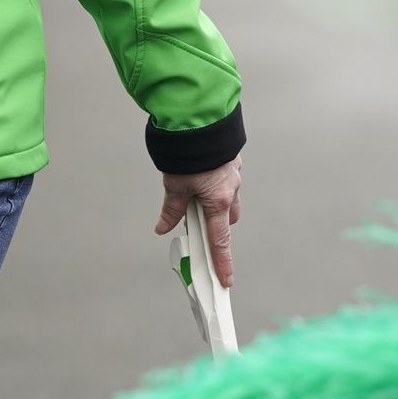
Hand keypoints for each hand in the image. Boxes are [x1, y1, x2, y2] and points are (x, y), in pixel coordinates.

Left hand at [153, 156, 242, 289]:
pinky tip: (201, 174)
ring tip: (195, 194)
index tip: (226, 281)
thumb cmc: (188, 151)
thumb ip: (172, 209)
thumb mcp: (174, 184)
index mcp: (218, 200)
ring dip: (216, 203)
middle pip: (226, 219)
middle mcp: (231, 189)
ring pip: (228, 198)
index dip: (222, 262)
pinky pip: (226, 179)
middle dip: (216, 225)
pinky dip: (216, 182)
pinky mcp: (231, 159)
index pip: (219, 240)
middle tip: (199, 225)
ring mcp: (234, 173)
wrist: (200, 117)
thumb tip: (164, 227)